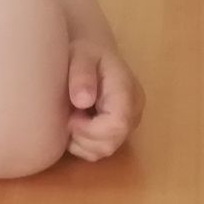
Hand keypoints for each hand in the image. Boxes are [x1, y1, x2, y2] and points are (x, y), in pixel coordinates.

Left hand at [65, 39, 143, 160]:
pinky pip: (100, 151)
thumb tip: (82, 102)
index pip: (117, 124)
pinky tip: (77, 124)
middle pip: (111, 142)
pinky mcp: (119, 132)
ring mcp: (129, 123)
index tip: (71, 115)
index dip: (90, 129)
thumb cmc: (86, 52)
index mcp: (127, 91)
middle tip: (69, 115)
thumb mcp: (80, 55)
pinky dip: (82, 144)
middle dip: (82, 136)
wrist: (94, 52)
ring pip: (105, 150)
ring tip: (73, 117)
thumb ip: (82, 75)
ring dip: (81, 141)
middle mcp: (134, 111)